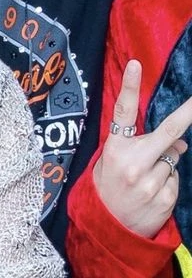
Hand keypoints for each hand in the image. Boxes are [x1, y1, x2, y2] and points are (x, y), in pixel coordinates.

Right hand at [93, 59, 190, 236]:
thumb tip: (181, 141)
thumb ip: (141, 145)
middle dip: (186, 115)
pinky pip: (176, 179)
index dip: (130, 86)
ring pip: (174, 159)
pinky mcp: (164, 199)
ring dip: (166, 163)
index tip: (136, 65)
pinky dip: (168, 181)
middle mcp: (132, 162)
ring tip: (145, 177)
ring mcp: (149, 181)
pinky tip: (152, 190)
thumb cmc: (108, 185)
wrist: (107, 227)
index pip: (123, 111)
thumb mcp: (112, 160)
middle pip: (167, 133)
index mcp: (114, 147)